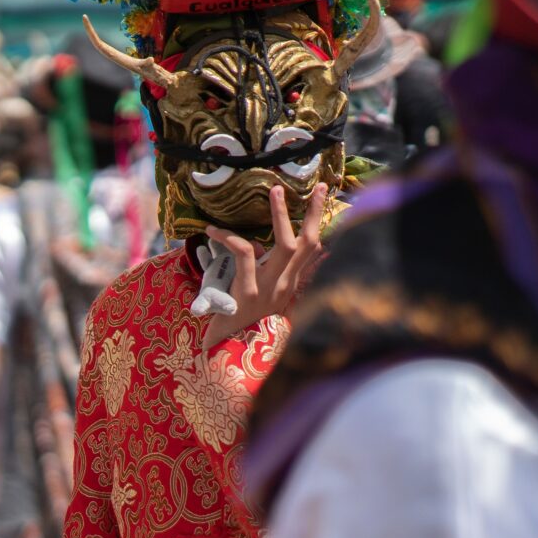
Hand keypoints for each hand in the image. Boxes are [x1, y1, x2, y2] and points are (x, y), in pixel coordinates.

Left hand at [200, 182, 328, 349]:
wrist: (224, 352)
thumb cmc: (238, 317)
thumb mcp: (259, 291)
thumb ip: (267, 270)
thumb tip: (263, 244)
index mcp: (290, 283)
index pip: (314, 250)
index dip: (321, 223)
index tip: (324, 196)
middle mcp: (286, 285)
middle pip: (311, 243)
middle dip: (317, 213)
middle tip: (321, 186)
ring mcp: (269, 289)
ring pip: (286, 245)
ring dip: (282, 215)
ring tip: (275, 190)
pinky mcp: (247, 292)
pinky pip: (244, 254)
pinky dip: (229, 238)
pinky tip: (213, 231)